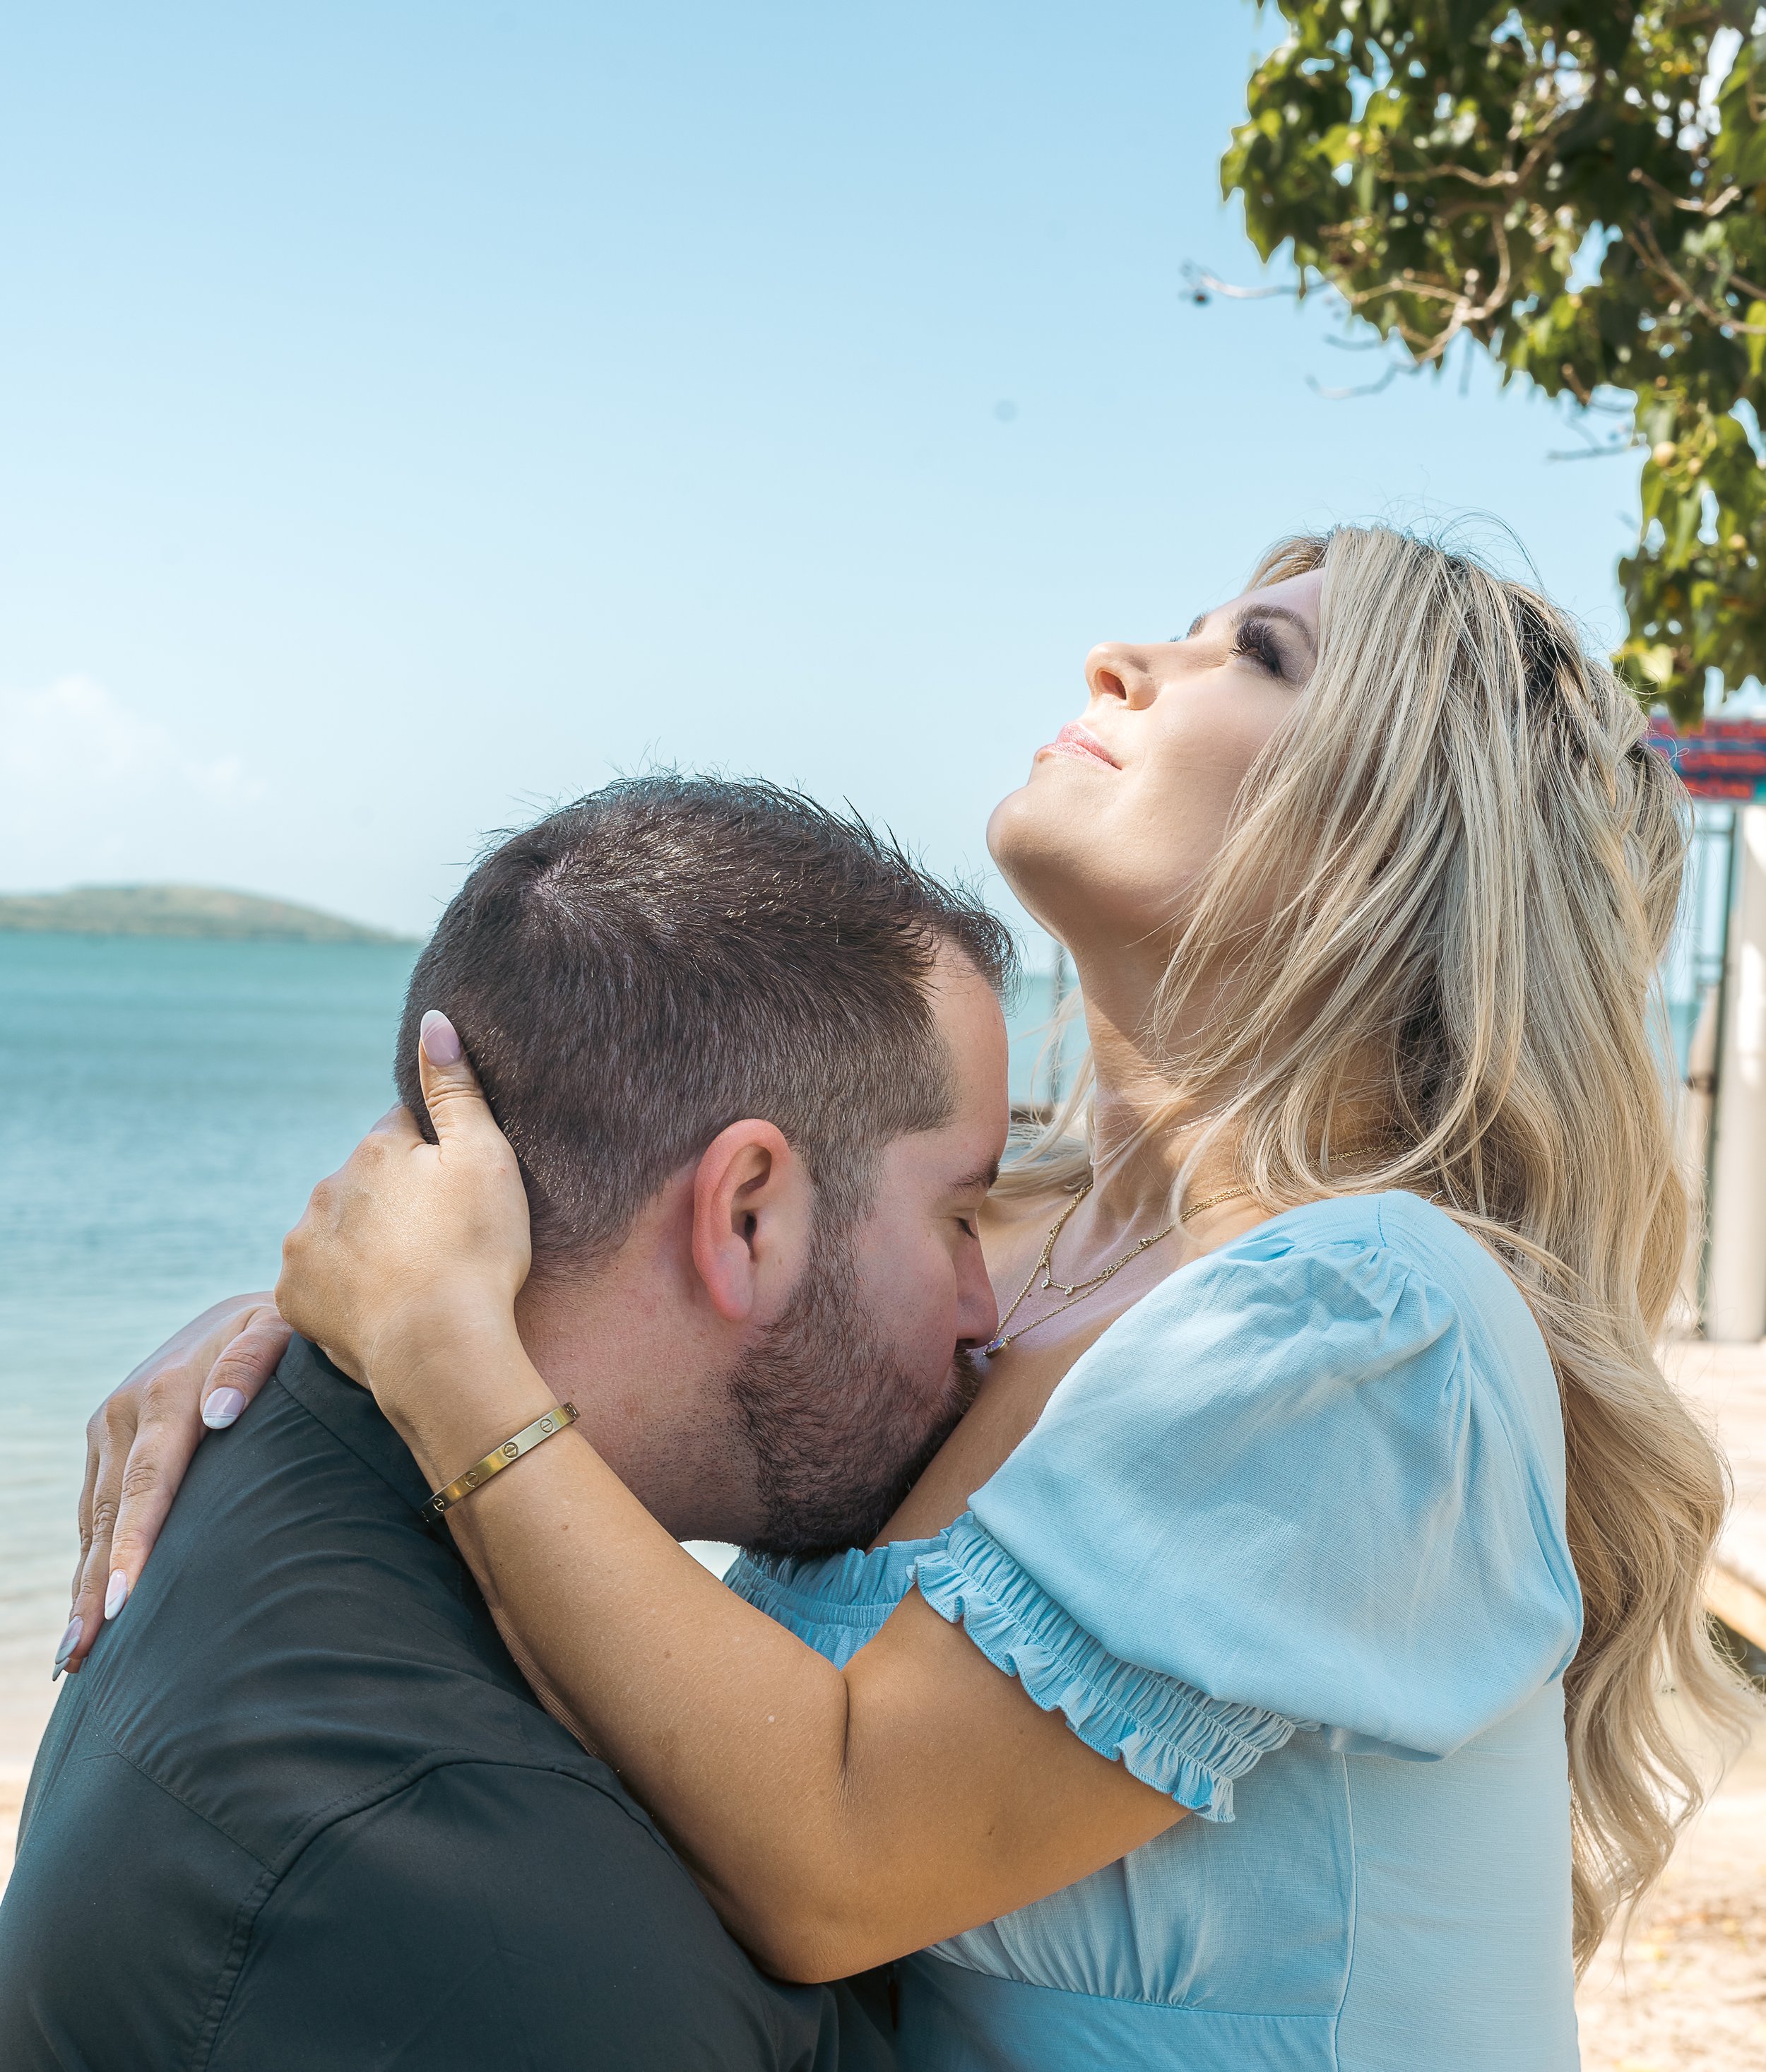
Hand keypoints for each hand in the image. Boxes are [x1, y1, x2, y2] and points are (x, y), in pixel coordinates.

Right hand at [63, 1294, 290, 1674]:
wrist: (252, 1310)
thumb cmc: (286, 1334)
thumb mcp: (279, 1332)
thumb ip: (253, 1365)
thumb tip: (221, 1415)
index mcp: (166, 1393)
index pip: (147, 1484)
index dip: (134, 1545)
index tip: (124, 1604)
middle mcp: (126, 1411)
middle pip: (109, 1513)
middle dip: (94, 1586)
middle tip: (83, 1654)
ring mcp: (111, 1427)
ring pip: (94, 1518)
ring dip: (84, 1583)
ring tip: (77, 1652)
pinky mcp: (109, 1440)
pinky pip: (96, 1508)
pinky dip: (92, 1557)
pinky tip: (90, 1604)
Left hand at [276, 1011, 533, 1444]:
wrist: (439, 1350)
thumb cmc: (475, 1252)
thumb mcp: (486, 1157)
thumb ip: (455, 1086)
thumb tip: (433, 1018)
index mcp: (374, 1149)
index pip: (405, 1132)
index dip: (437, 1159)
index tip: (459, 1194)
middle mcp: (327, 1189)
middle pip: (368, 1183)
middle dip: (398, 1202)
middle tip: (443, 1242)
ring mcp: (304, 1245)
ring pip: (342, 1230)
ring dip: (370, 1244)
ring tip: (415, 1278)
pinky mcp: (293, 1297)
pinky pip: (322, 1281)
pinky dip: (348, 1288)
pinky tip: (384, 1304)